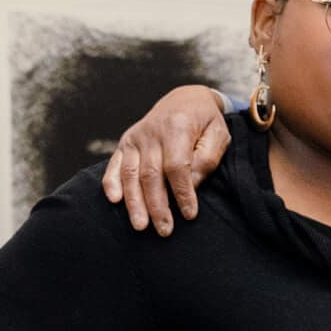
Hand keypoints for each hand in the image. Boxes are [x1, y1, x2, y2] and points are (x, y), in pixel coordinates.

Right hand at [102, 85, 232, 235]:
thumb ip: (207, 159)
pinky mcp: (126, 143)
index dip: (182, 193)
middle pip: (151, 174)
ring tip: (141, 226)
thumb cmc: (205, 122)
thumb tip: (191, 185)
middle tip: (165, 230)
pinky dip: (111, 183)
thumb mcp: (218, 135)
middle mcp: (151, 131)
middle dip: (157, 206)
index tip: (189, 214)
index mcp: (177, 126)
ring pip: (131, 174)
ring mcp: (136, 138)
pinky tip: (115, 200)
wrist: (184, 99)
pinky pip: (115, 165)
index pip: (177, 166)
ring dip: (135, 202)